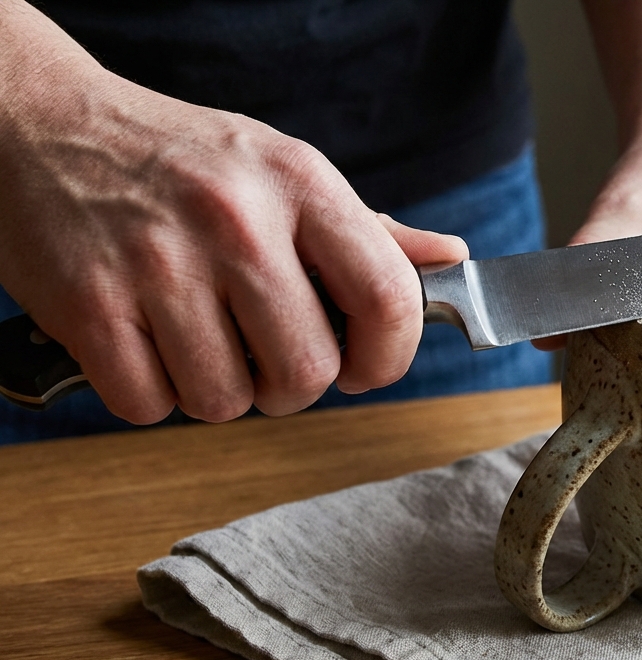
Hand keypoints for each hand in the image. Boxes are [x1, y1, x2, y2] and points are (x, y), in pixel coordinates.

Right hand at [0, 60, 464, 423]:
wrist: (41, 122)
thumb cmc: (180, 159)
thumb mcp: (283, 170)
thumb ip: (368, 230)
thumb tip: (449, 260)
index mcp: (301, 184)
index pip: (388, 299)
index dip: (388, 357)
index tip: (364, 366)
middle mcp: (237, 221)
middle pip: (307, 372)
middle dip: (291, 386)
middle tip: (264, 357)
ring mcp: (160, 263)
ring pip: (227, 401)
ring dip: (217, 392)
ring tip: (198, 340)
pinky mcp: (89, 303)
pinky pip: (149, 404)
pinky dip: (150, 394)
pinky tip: (145, 345)